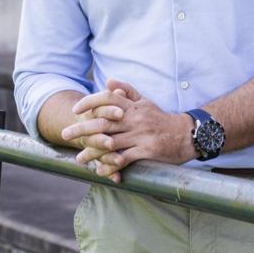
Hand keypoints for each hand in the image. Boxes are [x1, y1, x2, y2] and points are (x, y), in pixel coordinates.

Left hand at [62, 80, 195, 181]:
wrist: (187, 135)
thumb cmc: (162, 119)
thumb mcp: (145, 102)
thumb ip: (127, 92)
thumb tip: (108, 82)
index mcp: (132, 106)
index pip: (107, 98)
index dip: (90, 102)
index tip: (76, 110)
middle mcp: (134, 119)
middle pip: (103, 122)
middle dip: (82, 129)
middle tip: (66, 134)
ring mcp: (140, 135)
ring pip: (111, 143)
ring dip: (92, 152)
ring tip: (79, 158)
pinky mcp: (147, 151)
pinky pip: (125, 159)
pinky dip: (111, 165)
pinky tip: (100, 170)